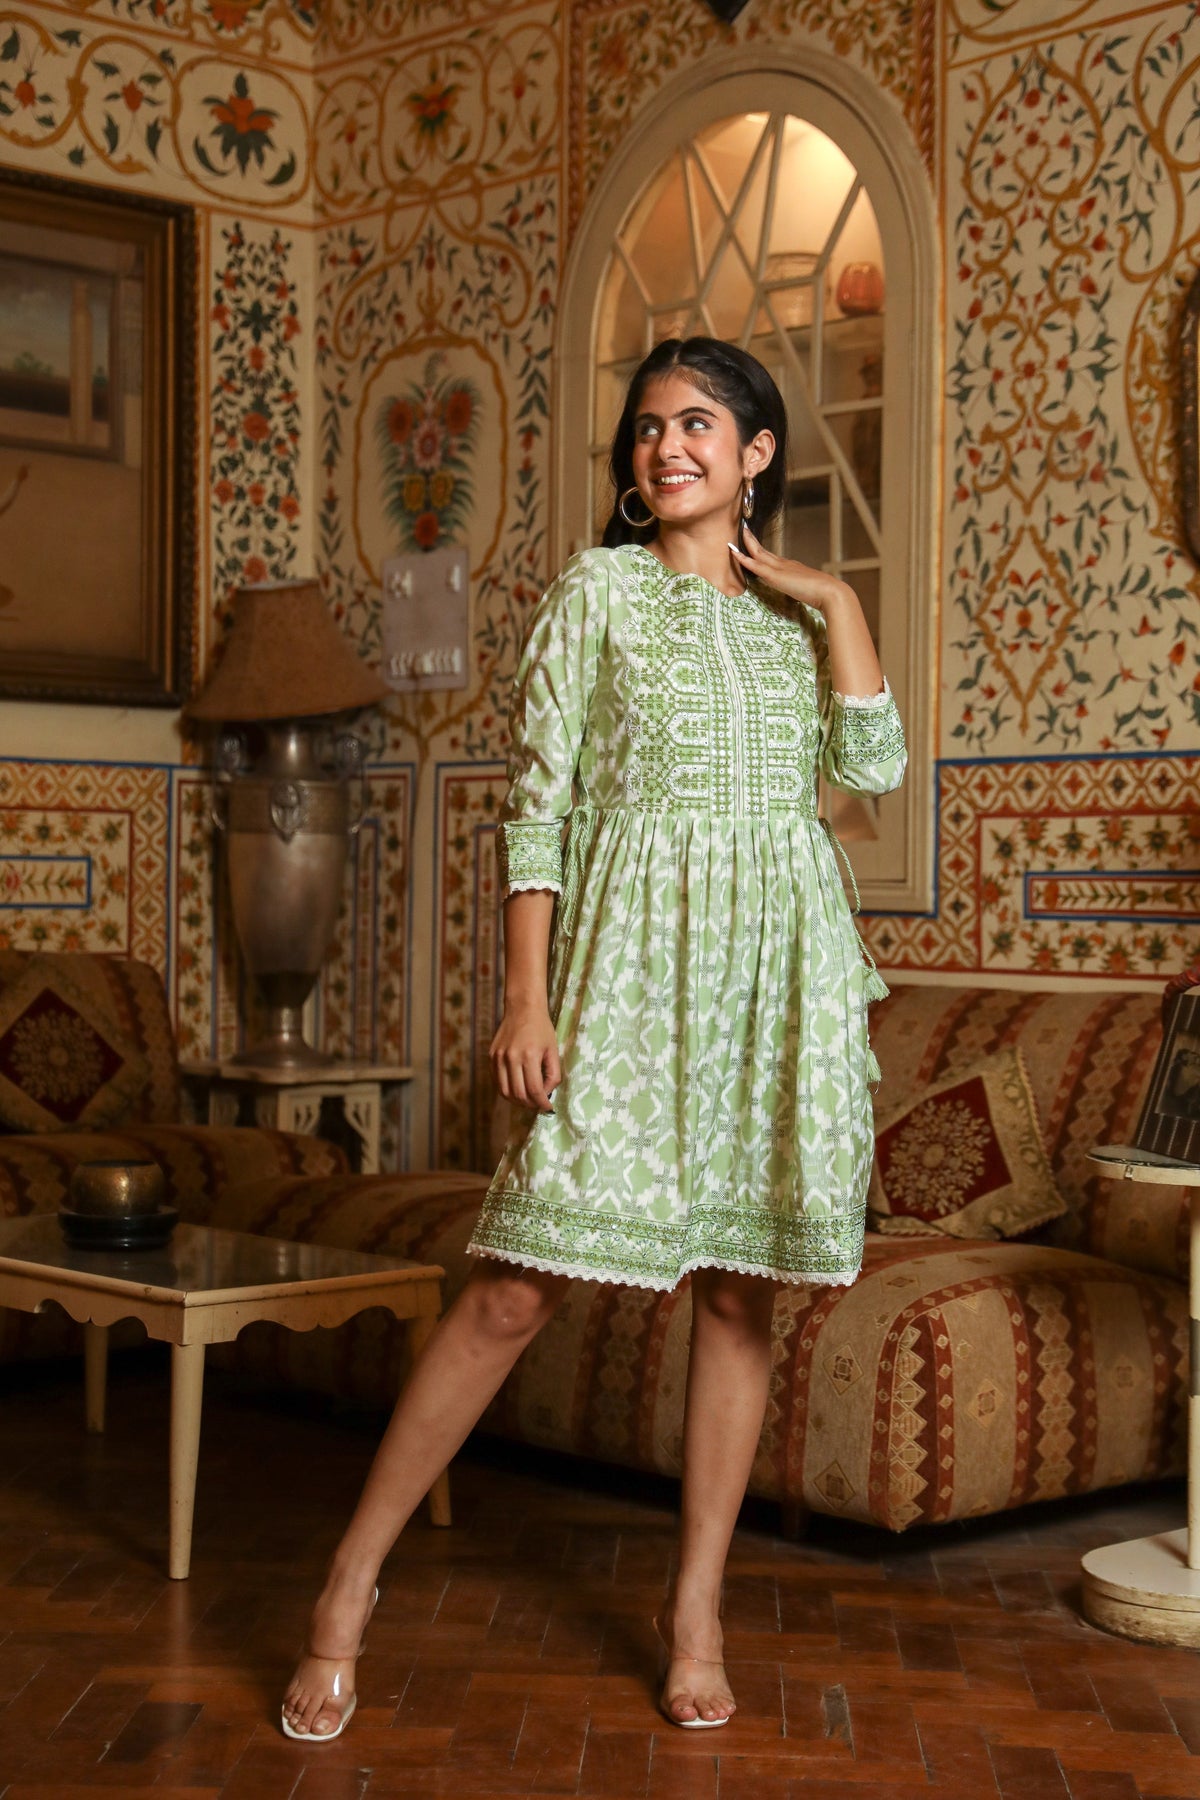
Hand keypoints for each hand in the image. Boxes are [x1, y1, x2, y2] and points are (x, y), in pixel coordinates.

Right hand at [490, 999, 560, 1113]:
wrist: (522, 1009)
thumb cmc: (541, 1029)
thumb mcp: (553, 1050)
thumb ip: (553, 1074)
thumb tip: (546, 1094)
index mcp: (529, 1055)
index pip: (534, 1090)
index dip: (542, 1104)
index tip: (548, 1108)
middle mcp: (511, 1057)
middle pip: (518, 1094)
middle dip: (530, 1105)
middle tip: (538, 1105)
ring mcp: (498, 1057)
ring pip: (505, 1092)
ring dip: (517, 1101)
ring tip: (527, 1100)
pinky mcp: (492, 1057)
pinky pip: (497, 1082)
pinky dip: (507, 1091)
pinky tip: (517, 1089)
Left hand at [728, 527, 853, 613]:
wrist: (828, 591)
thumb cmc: (821, 593)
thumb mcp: (806, 589)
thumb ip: (798, 588)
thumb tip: (797, 592)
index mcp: (791, 567)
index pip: (772, 557)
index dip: (761, 550)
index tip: (754, 543)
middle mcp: (784, 564)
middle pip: (764, 551)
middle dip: (752, 540)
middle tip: (743, 529)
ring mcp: (780, 568)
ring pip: (758, 554)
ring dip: (747, 544)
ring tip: (738, 534)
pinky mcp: (775, 576)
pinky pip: (756, 565)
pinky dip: (744, 559)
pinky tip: (735, 553)